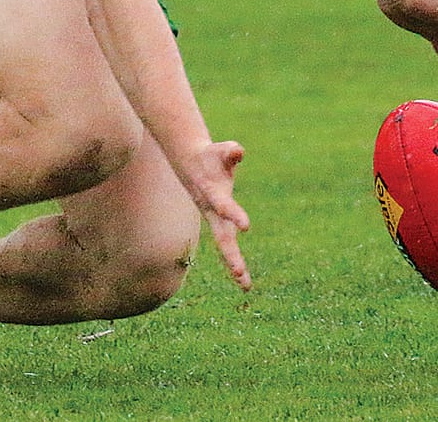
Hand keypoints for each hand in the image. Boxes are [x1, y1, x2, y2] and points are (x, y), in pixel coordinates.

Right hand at [177, 139, 252, 289]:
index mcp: (213, 194)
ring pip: (224, 244)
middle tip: (241, 274)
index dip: (234, 214)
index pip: (224, 206)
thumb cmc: (209, 157)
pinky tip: (243, 279)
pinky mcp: (219, 222)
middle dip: (231, 255)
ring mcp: (215, 218)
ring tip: (245, 286)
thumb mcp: (219, 151)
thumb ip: (230, 152)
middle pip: (222, 236)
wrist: (190, 163)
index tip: (247, 227)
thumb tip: (240, 151)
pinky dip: (233, 260)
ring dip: (234, 263)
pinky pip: (227, 243)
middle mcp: (213, 211)